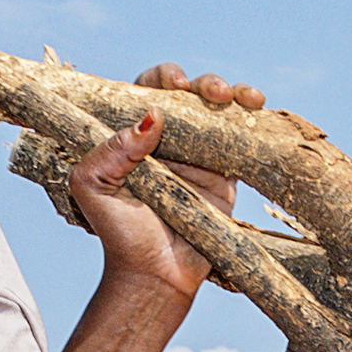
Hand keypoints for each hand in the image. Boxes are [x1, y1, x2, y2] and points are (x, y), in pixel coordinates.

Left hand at [63, 64, 269, 295]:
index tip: (173, 84)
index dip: (162, 78)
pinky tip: (258, 109)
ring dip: (233, 94)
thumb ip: (112, 149)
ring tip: (244, 98)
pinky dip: (252, 122)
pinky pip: (242, 141)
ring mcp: (198, 155)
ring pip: (219, 111)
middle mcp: (168, 140)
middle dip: (204, 83)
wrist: (154, 274)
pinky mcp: (225, 176)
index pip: (148, 90)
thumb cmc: (117, 232)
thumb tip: (153, 117)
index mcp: (133, 135)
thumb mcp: (92, 186)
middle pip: (189, 94)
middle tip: (211, 92)